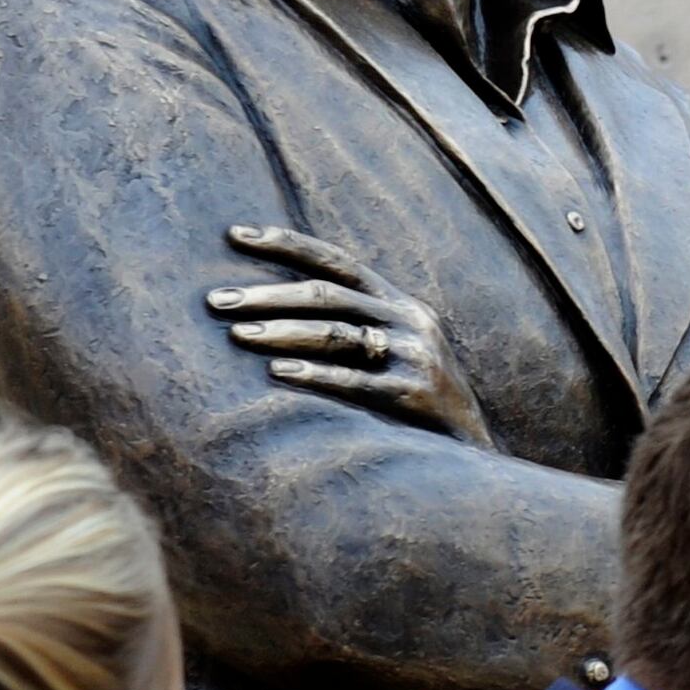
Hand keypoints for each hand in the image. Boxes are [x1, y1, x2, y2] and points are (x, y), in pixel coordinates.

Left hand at [207, 225, 488, 445]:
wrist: (472, 454)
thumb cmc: (416, 400)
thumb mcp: (397, 350)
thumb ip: (358, 325)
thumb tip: (279, 308)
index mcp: (402, 304)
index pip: (338, 261)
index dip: (287, 245)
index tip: (235, 235)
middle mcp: (410, 321)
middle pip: (328, 296)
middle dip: (268, 295)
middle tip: (217, 300)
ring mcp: (414, 356)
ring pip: (337, 333)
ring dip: (282, 332)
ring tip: (238, 335)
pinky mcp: (413, 394)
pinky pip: (354, 380)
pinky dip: (314, 375)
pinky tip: (276, 374)